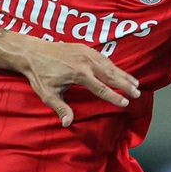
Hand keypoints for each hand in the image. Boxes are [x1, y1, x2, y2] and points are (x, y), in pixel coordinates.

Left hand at [21, 41, 140, 126]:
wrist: (32, 52)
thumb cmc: (39, 75)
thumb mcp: (48, 94)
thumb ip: (61, 108)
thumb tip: (68, 123)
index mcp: (78, 74)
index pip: (101, 88)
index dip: (114, 97)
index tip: (125, 103)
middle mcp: (86, 62)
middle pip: (111, 75)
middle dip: (125, 85)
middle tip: (137, 94)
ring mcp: (87, 53)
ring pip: (110, 65)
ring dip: (123, 75)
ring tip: (135, 84)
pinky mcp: (85, 48)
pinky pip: (104, 58)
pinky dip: (114, 66)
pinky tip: (120, 73)